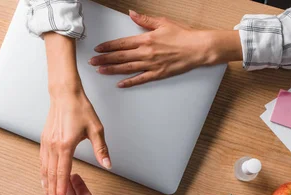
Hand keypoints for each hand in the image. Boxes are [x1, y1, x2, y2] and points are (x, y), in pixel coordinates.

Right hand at [42, 91, 109, 194]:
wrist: (65, 94)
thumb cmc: (81, 109)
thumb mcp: (96, 129)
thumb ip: (101, 149)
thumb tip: (108, 164)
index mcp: (66, 145)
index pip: (62, 172)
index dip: (61, 189)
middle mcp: (53, 146)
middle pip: (51, 174)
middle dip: (51, 192)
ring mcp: (46, 143)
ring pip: (44, 169)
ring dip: (46, 184)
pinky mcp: (44, 140)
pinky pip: (42, 160)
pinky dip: (43, 173)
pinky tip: (44, 180)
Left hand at [90, 10, 241, 87]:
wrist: (198, 48)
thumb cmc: (183, 35)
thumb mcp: (163, 23)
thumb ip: (145, 20)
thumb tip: (131, 14)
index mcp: (146, 39)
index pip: (121, 43)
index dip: (108, 46)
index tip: (98, 48)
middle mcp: (146, 53)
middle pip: (120, 57)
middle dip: (104, 59)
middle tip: (92, 62)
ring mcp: (151, 65)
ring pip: (127, 68)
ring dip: (112, 70)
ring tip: (100, 71)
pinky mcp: (158, 74)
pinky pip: (140, 79)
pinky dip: (129, 82)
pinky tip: (119, 84)